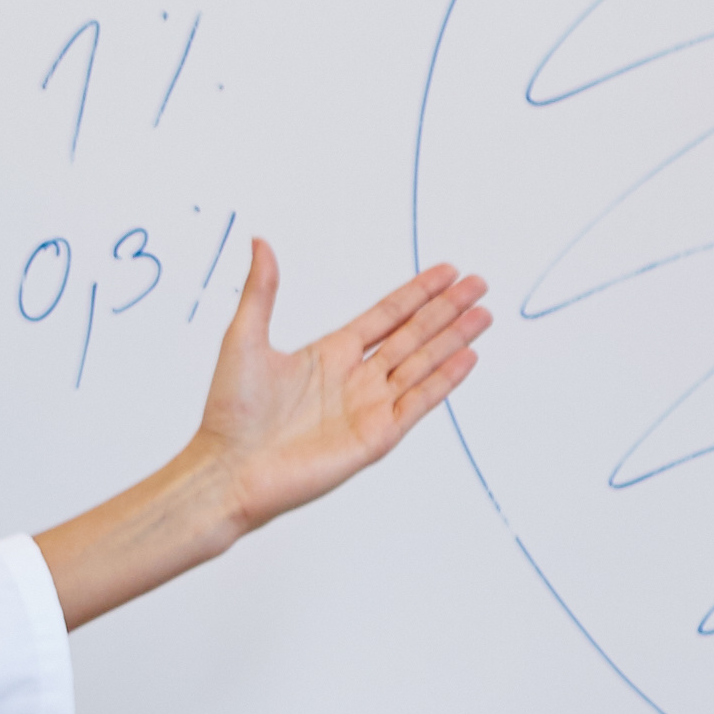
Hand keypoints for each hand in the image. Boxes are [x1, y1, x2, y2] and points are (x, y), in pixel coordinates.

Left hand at [201, 246, 490, 532]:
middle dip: (446, 309)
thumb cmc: (231, 412)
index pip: (386, 316)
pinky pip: (419, 402)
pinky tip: (468, 356)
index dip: (416, 293)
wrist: (229, 470)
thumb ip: (262, 290)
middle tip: (478, 283)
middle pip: (413, 335)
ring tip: (483, 314)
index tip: (446, 271)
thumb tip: (260, 243)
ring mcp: (369, 408)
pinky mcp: (376, 437)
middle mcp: (355, 379)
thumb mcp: (245, 338)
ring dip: (454, 338)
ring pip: (423, 363)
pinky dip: (445, 380)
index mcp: (330, 354)